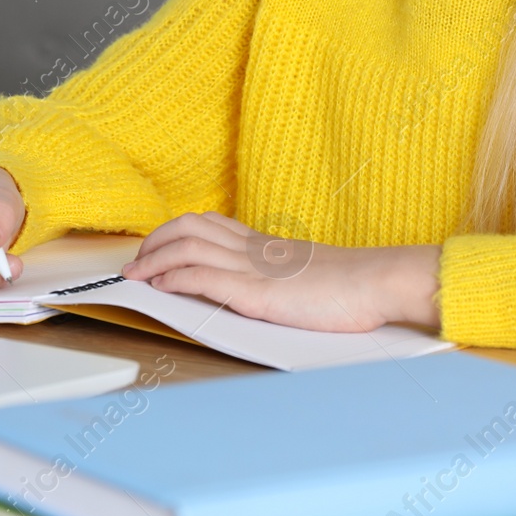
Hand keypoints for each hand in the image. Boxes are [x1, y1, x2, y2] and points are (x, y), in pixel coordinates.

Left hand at [120, 212, 440, 332]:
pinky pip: (201, 276)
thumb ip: (283, 275)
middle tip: (138, 260)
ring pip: (187, 245)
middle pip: (189, 226)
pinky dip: (174, 277)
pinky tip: (161, 285)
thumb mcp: (309, 275)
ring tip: (137, 273)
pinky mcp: (254, 291)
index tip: (158, 245)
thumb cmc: (353, 287)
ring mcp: (252, 267)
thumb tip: (272, 288)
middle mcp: (254, 249)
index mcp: (266, 244)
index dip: (176, 232)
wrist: (378, 283)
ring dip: (154, 259)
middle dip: (155, 240)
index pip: (210, 224)